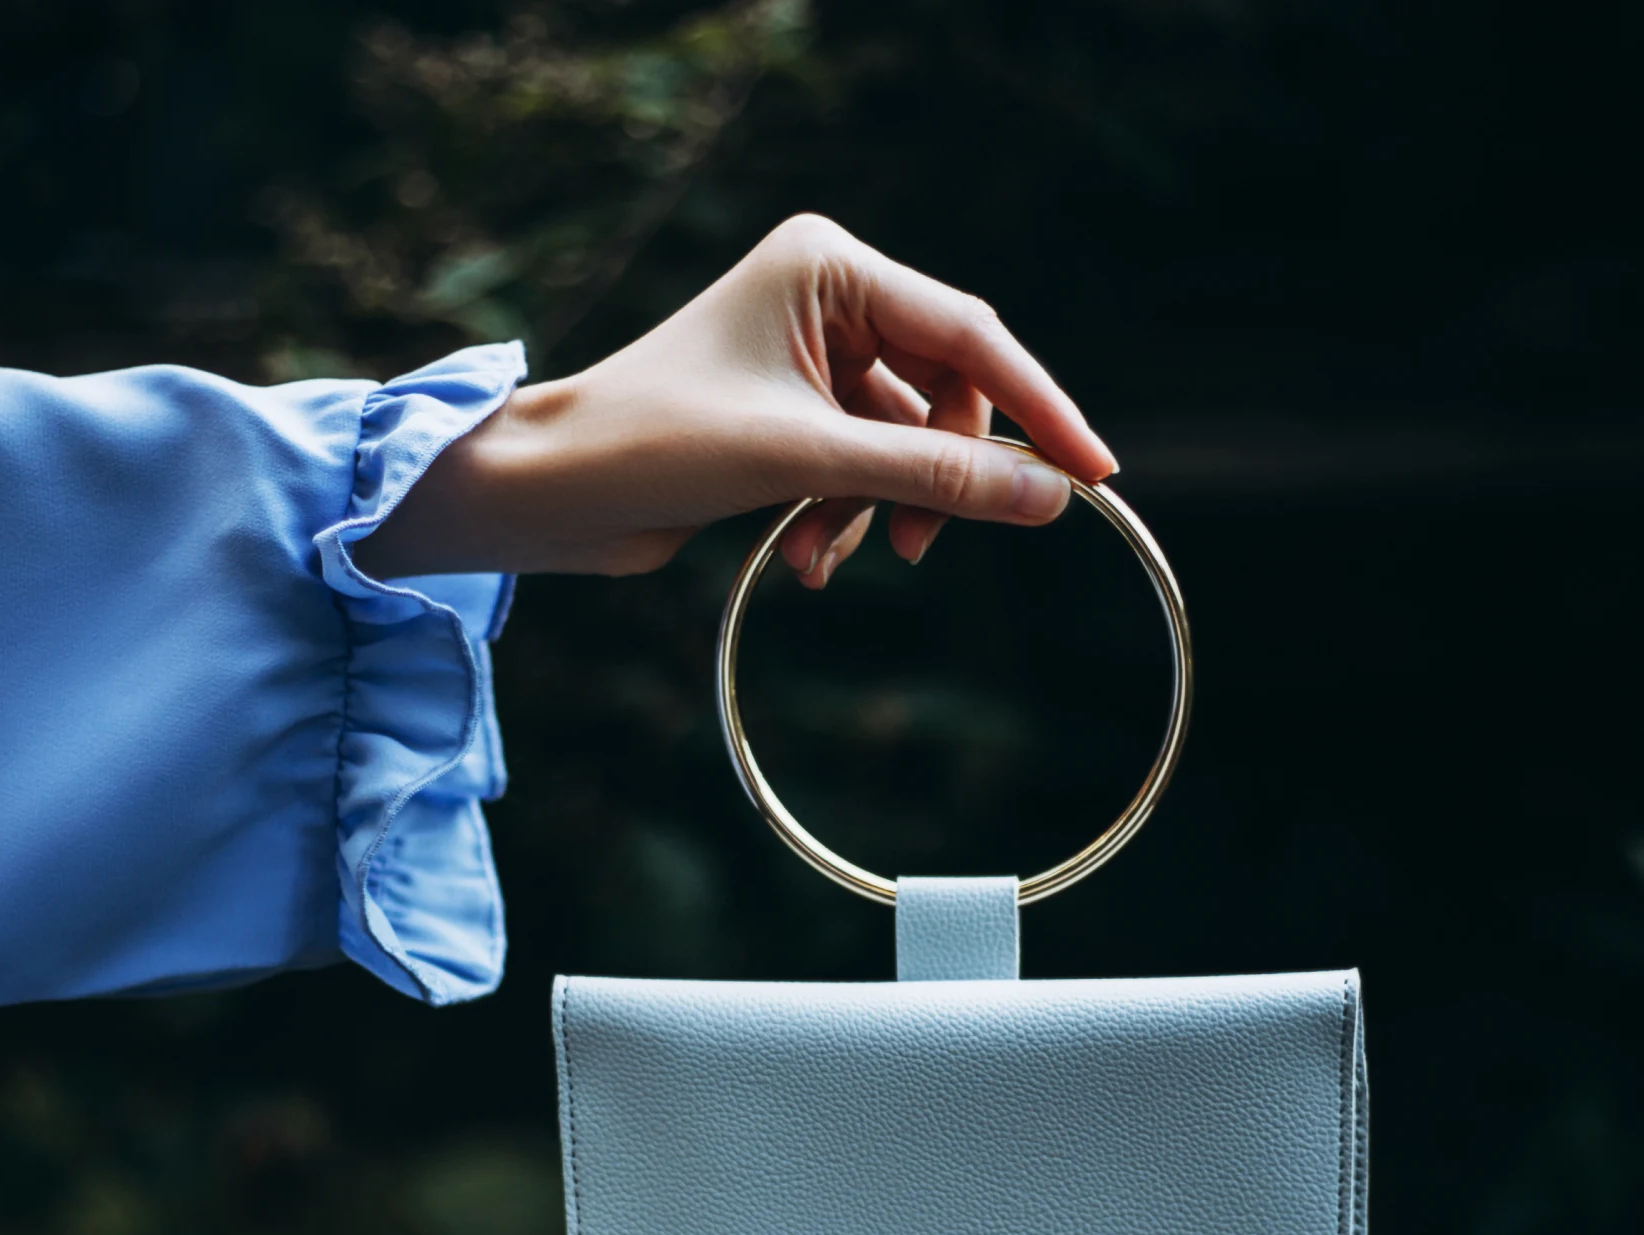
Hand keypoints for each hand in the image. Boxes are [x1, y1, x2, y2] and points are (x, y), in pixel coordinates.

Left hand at [353, 214, 1117, 587]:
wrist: (550, 492)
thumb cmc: (655, 442)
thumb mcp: (810, 462)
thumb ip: (936, 478)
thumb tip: (1051, 499)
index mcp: (828, 265)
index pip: (969, 336)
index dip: (1036, 408)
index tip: (1093, 474)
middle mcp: (823, 297)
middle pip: (943, 394)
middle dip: (933, 478)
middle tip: (920, 546)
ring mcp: (806, 357)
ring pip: (902, 444)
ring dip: (878, 512)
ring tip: (828, 559)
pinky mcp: (788, 415)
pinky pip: (861, 469)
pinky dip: (842, 520)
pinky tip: (801, 560)